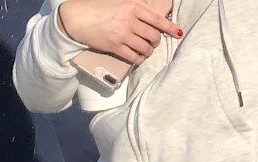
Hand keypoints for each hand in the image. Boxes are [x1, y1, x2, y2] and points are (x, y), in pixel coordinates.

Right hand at [56, 0, 180, 64]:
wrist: (79, 18)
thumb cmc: (98, 9)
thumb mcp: (120, 2)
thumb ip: (135, 7)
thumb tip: (149, 14)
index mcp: (133, 7)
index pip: (157, 19)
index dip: (170, 27)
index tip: (178, 33)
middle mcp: (130, 21)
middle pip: (153, 36)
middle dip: (156, 41)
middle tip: (153, 42)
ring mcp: (123, 35)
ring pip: (145, 48)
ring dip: (148, 52)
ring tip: (146, 51)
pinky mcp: (115, 47)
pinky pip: (134, 57)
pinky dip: (139, 59)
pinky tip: (139, 59)